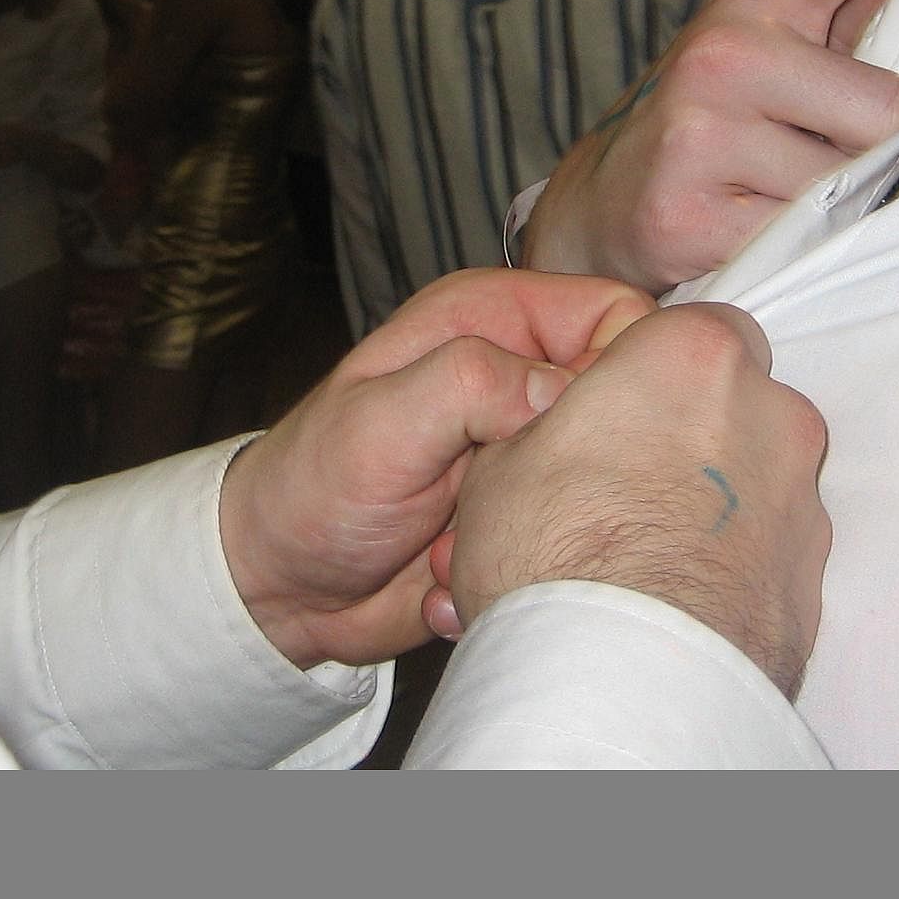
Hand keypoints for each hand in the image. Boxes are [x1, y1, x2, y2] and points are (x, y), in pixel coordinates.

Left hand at [218, 269, 651, 671]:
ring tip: (455, 541)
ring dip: (537, 524)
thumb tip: (564, 389)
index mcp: (493, 320)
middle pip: (621, 401)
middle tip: (498, 496)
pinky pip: (568, 536)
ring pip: (602, 478)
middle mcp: (518, 376)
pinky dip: (517, 563)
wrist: (277, 587)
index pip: (614, 311)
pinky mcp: (524, 511)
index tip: (578, 428)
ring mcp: (524, 448)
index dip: (618, 365)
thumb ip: (470, 383)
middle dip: (574, 464)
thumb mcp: (381, 422)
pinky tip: (450, 575)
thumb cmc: (311, 487)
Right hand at [433, 302, 831, 698]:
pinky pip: (770, 551)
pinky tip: (680, 596)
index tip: (612, 409)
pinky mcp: (815, 578)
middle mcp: (770, 414)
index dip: (649, 368)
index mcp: (694, 357)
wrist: (623, 683)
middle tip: (624, 483)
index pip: (694, 325)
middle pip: (738, 399)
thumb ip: (551, 421)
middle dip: (691, 432)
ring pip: (759, 478)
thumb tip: (555, 425)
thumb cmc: (556, 558)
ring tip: (647, 554)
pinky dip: (736, 564)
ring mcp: (803, 499)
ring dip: (716, 503)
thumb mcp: (501, 463)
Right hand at [522, 0, 898, 294]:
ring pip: (847, 185)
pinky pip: (803, 238)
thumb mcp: (777, 45)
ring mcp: (698, 131)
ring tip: (776, 194)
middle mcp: (723, 53)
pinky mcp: (685, 213)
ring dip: (831, 205)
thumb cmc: (717, 120)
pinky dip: (792, 247)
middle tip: (814, 154)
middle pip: (887, 109)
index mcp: (756, 1)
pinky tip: (748, 229)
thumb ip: (858, 0)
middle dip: (869, 148)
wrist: (605, 205)